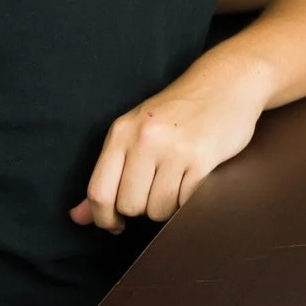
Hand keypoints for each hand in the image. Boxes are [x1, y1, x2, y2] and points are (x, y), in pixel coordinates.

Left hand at [71, 59, 270, 231]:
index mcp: (122, 132)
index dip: (103, 218)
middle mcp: (144, 139)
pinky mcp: (203, 159)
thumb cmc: (177, 111)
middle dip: (142, 207)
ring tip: (177, 182)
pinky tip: (193, 179)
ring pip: (158, 209)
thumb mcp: (135, 133)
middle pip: (130, 206)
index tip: (115, 224)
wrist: (227, 82)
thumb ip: (107, 175)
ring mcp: (175, 149)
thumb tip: (78, 217)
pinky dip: (188, 200)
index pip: (99, 192)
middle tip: (155, 190)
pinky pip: (185, 203)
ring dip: (167, 206)